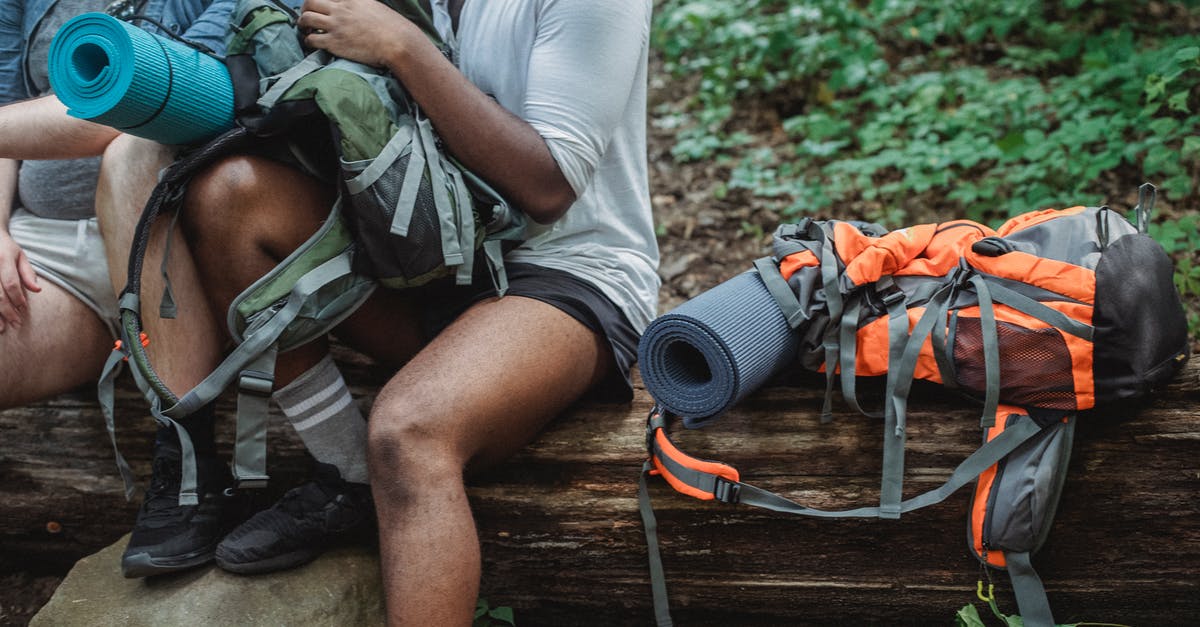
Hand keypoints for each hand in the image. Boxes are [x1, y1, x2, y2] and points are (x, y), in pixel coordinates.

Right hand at [0, 230, 39, 332]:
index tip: (23, 309)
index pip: (11, 283)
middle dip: (7, 310)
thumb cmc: (5, 248)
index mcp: (3, 258)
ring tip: (2, 328)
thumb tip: (37, 290)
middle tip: (16, 323)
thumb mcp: (20, 256)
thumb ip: (28, 273)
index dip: (17, 298)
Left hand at [298, 0, 420, 67]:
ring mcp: (336, 25)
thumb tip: (356, 9)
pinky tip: (312, 42)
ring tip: (306, 29)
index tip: (318, 6)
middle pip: (311, 2)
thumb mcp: (374, 6)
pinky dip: (308, 40)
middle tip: (307, 16)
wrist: (396, 43)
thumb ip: (360, 5)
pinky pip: (311, 39)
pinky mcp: (334, 42)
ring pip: (307, 18)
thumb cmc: (392, 27)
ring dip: (303, 24)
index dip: (318, 0)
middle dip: (305, 9)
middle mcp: (340, 9)